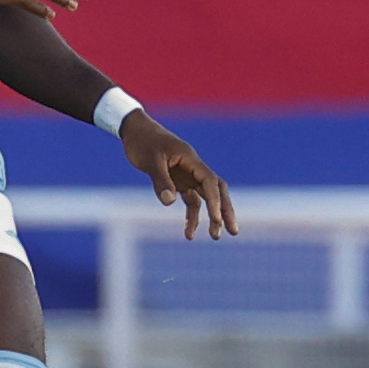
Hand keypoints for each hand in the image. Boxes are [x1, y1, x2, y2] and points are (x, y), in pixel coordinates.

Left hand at [120, 111, 237, 239]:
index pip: (210, 181)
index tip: (216, 219)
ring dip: (211, 216)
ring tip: (214, 237)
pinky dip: (192, 216)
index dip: (215, 201)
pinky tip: (188, 232)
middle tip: (233, 231)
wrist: (135, 130)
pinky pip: (191, 200)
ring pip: (206, 197)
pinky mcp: (179, 181)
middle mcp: (193, 168)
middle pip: (217, 190)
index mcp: (190, 159)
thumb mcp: (149, 161)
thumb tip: (169, 202)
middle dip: (226, 210)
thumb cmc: (142, 142)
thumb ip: (160, 181)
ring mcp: (187, 175)